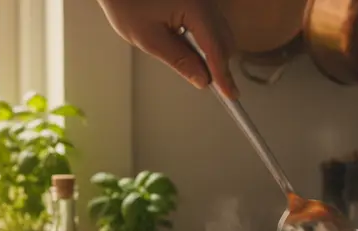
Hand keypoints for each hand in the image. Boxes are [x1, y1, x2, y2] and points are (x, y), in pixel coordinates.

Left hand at [97, 0, 238, 97]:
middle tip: (210, 84)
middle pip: (225, 39)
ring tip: (196, 66)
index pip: (215, 48)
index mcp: (194, 7)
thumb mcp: (149, 38)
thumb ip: (179, 60)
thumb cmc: (126, 3)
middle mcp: (205, 0)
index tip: (230, 94)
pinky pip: (212, 22)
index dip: (223, 74)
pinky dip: (207, 39)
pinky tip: (191, 48)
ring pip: (221, 31)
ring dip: (213, 51)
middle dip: (219, 63)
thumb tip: (202, 79)